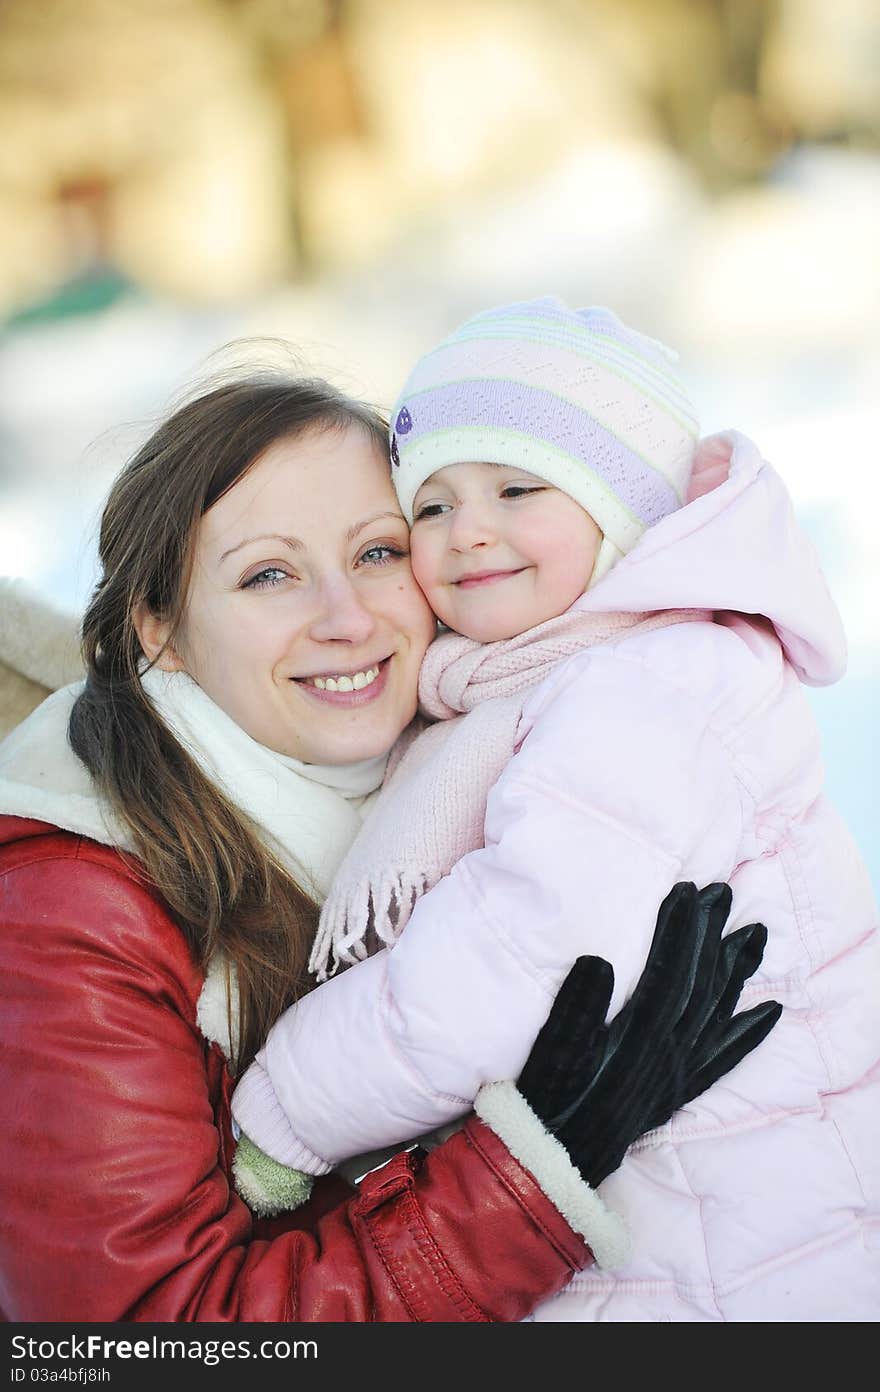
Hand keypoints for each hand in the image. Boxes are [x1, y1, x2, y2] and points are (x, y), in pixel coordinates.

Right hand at [516, 882, 780, 1188]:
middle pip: (700, 984)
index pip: (670, 972)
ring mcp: (677, 1072)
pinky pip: (724, 1059)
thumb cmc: (547, 1102)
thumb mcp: (550, 1053)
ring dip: (737, 971)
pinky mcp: (677, 1090)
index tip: (687, 890)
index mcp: (637, 1037)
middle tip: (724, 892)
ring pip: (718, 1013)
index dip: (680, 929)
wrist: (555, 1163)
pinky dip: (749, 1034)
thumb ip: (574, 1007)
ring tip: (756, 934)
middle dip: (712, 935)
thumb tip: (598, 959)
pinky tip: (770, 1012)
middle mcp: (667, 1052)